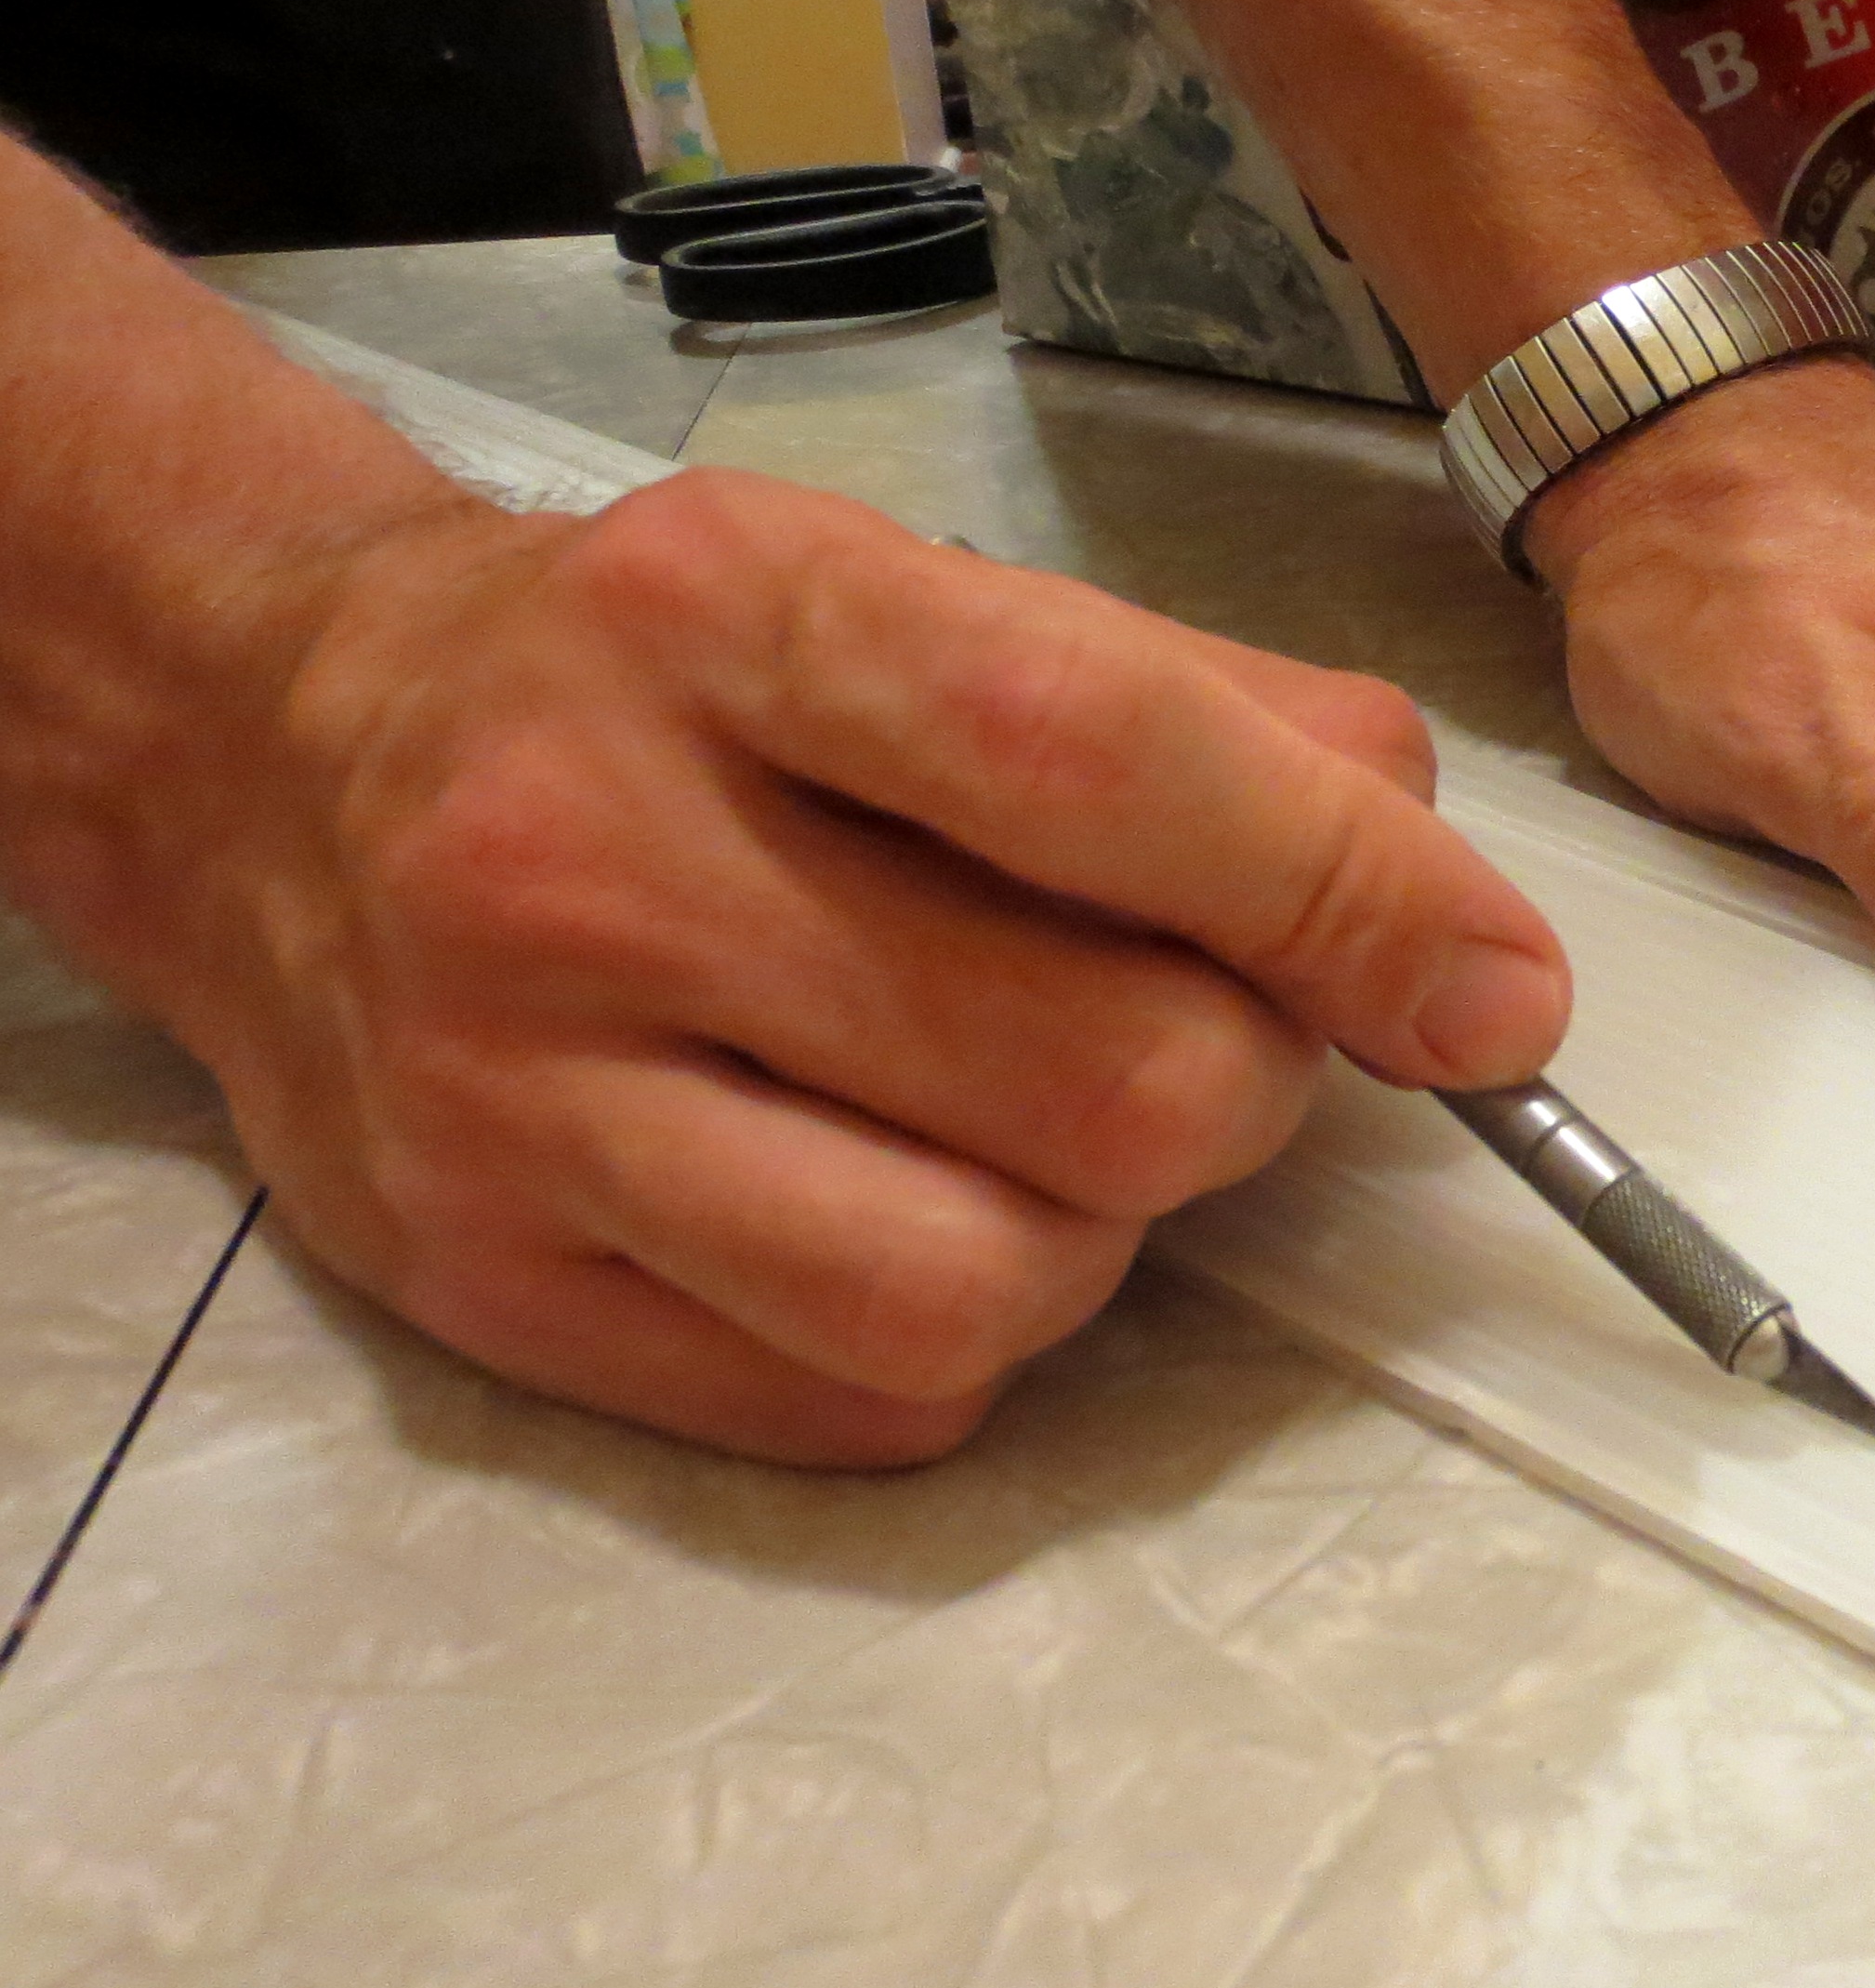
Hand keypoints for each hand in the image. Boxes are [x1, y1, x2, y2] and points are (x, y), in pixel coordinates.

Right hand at [85, 467, 1565, 1465]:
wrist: (267, 755)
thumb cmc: (656, 681)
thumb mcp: (899, 587)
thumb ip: (1201, 709)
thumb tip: (1439, 899)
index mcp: (730, 617)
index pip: (1099, 759)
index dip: (1349, 895)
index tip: (1495, 995)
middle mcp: (589, 852)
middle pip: (1105, 1078)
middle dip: (1245, 1082)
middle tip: (1210, 1028)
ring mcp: (514, 1095)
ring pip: (994, 1282)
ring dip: (1107, 1233)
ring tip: (1042, 1129)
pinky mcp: (485, 1288)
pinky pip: (867, 1400)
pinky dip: (969, 1334)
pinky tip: (909, 1202)